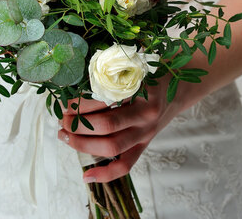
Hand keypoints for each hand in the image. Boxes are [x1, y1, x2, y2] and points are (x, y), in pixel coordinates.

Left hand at [58, 77, 178, 182]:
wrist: (180, 89)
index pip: (105, 100)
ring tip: (64, 136)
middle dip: (78, 125)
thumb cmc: (153, 73)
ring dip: (83, 145)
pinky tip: (86, 176)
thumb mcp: (136, 65)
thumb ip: (113, 71)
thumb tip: (76, 78)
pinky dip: (105, 173)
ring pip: (112, 147)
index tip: (64, 103)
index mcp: (142, 90)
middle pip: (106, 126)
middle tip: (61, 120)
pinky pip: (126, 165)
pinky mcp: (145, 145)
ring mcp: (145, 133)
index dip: (81, 104)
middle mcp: (145, 114)